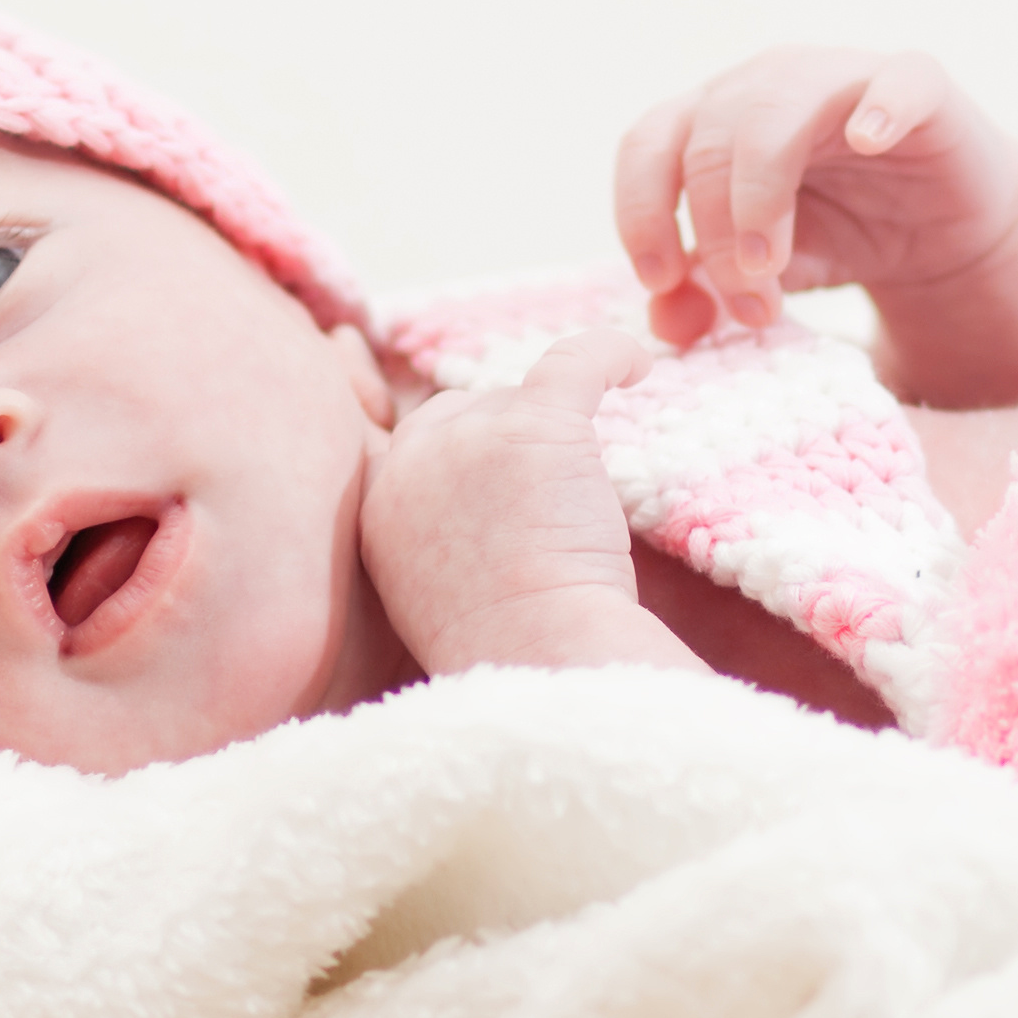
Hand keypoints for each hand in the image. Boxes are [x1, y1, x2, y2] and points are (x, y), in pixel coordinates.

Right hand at [359, 328, 697, 674]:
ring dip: (555, 441)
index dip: (463, 458)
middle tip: (548, 493)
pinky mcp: (534, 422)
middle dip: (502, 441)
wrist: (540, 660)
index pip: (414, 447)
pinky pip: (574, 361)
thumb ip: (439, 545)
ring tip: (588, 495)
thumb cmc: (510, 653)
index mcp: (380, 511)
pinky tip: (638, 366)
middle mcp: (412, 463)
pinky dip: (609, 357)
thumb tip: (487, 519)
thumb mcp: (438, 597)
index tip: (502, 484)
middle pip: (461, 411)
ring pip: (518, 403)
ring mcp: (470, 437)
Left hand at [614, 47, 1017, 347]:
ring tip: (772, 266)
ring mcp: (841, 76)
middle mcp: (766, 84)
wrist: (939, 233)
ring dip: (760, 192)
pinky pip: (897, 81)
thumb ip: (709, 291)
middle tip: (749, 305)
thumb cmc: (838, 236)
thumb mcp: (764, 274)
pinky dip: (880, 107)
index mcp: (712, 119)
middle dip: (717, 233)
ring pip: (778, 107)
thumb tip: (666, 321)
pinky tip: (869, 142)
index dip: (642, 212)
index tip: (663, 281)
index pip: (648, 145)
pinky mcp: (919, 87)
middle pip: (708, 140)